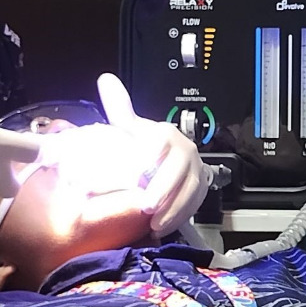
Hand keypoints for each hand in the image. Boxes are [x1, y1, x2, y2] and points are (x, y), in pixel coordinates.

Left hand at [96, 74, 211, 235]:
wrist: (165, 161)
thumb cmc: (144, 145)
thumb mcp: (130, 127)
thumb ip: (120, 107)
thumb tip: (106, 79)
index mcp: (166, 134)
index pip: (162, 140)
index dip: (151, 154)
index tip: (139, 168)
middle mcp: (184, 151)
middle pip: (178, 169)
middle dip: (163, 189)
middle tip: (145, 205)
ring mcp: (195, 171)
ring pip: (190, 189)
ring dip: (173, 208)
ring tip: (154, 222)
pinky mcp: (199, 190)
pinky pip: (194, 204)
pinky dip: (179, 217)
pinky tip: (162, 227)